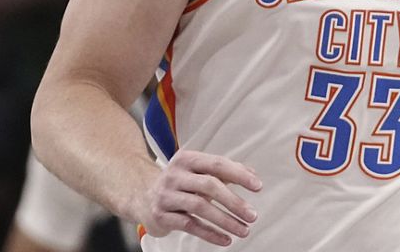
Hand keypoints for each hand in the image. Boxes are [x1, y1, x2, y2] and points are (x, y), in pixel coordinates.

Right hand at [140, 150, 261, 244]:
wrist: (142, 196)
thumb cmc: (179, 183)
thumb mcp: (199, 171)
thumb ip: (226, 171)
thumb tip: (253, 176)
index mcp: (187, 159)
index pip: (217, 164)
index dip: (239, 175)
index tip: (257, 186)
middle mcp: (175, 175)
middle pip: (209, 186)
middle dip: (234, 202)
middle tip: (252, 215)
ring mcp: (166, 195)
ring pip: (200, 207)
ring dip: (225, 220)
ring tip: (243, 230)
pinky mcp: (162, 215)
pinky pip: (190, 225)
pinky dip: (210, 233)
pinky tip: (225, 239)